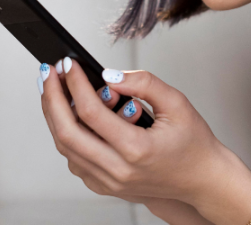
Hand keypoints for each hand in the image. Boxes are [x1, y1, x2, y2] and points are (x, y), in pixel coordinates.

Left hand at [37, 57, 239, 207]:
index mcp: (136, 149)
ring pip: (65, 149)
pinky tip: (70, 116)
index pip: (90, 113)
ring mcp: (109, 182)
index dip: (74, 84)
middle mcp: (118, 170)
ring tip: (54, 90)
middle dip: (51, 99)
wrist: (202, 179)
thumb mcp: (177, 103)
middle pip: (66, 133)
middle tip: (48, 74)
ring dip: (54, 117)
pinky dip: (67, 136)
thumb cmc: (193, 143)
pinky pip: (75, 160)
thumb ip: (144, 84)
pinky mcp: (105, 186)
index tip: (68, 65)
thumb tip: (109, 75)